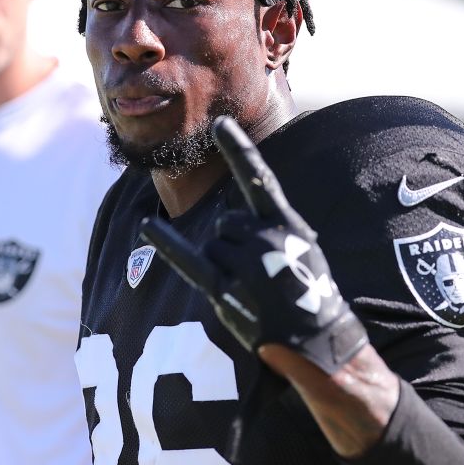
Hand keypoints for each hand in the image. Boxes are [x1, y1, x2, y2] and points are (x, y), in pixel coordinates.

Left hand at [141, 116, 367, 374]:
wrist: (318, 340)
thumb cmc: (310, 291)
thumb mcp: (303, 247)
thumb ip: (269, 226)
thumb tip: (227, 220)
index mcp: (287, 223)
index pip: (258, 178)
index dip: (238, 149)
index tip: (218, 124)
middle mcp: (264, 239)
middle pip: (226, 223)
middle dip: (235, 243)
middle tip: (262, 275)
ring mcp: (244, 265)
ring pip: (213, 246)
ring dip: (225, 265)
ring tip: (254, 290)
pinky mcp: (225, 291)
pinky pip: (188, 260)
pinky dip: (166, 243)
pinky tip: (145, 226)